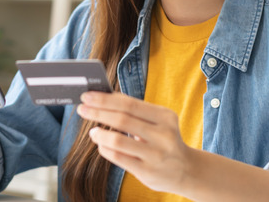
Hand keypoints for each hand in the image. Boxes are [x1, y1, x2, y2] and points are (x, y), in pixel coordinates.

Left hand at [77, 92, 192, 194]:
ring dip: (99, 133)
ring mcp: (156, 155)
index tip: (88, 96)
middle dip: (97, 112)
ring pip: (118, 140)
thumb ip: (135, 110)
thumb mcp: (158, 122)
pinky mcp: (148, 172)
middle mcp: (163, 135)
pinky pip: (118, 157)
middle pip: (122, 119)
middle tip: (82, 108)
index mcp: (165, 116)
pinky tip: (101, 144)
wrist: (186, 170)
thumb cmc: (164, 140)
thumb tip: (105, 96)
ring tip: (92, 131)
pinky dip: (104, 148)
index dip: (105, 99)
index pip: (130, 104)